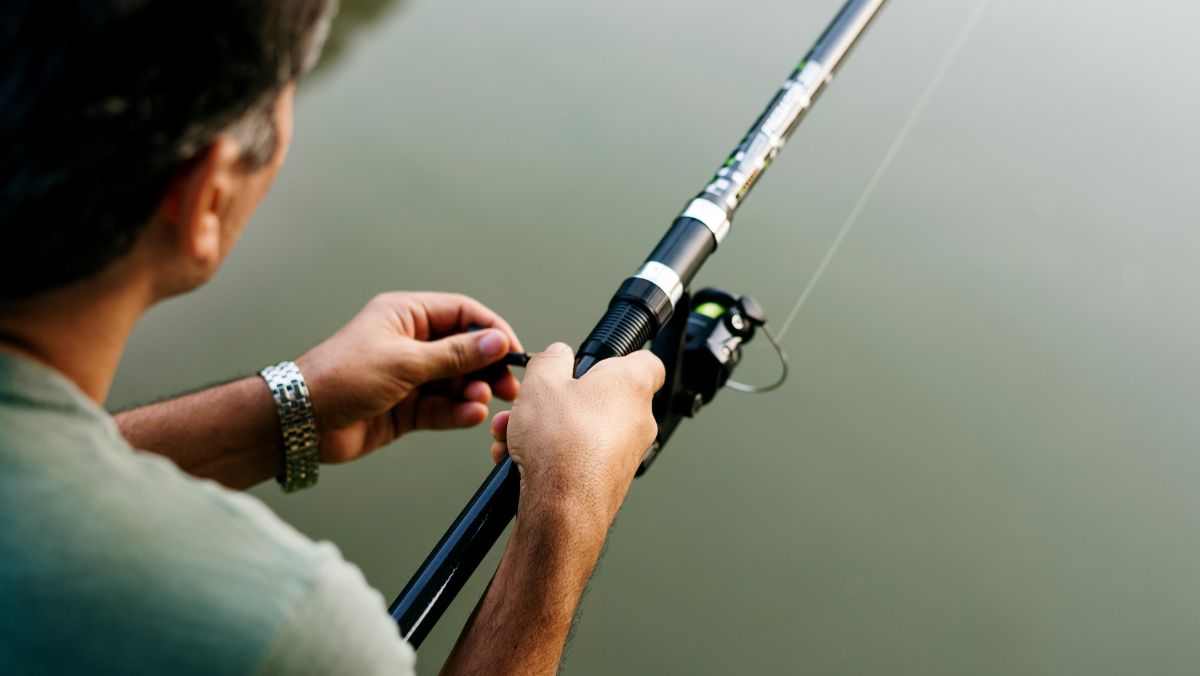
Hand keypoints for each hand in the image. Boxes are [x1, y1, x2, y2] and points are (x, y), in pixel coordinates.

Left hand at [295, 292, 522, 463]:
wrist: (302, 421)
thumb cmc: (341, 377)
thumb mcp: (404, 361)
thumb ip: (455, 354)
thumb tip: (496, 342)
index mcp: (406, 315)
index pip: (463, 314)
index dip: (491, 330)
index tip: (513, 351)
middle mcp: (411, 342)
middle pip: (464, 349)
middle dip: (487, 366)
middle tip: (507, 386)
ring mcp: (410, 376)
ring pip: (456, 381)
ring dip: (473, 391)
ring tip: (482, 401)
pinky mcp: (407, 408)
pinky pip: (443, 407)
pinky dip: (458, 411)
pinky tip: (470, 415)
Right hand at [489, 343, 663, 531]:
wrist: (562, 508)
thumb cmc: (562, 445)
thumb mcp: (542, 382)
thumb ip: (550, 360)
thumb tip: (556, 354)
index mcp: (630, 385)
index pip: (646, 361)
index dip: (621, 358)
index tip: (599, 360)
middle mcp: (637, 420)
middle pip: (599, 398)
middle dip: (559, 400)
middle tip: (533, 403)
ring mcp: (625, 454)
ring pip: (582, 431)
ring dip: (546, 429)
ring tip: (513, 435)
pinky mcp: (609, 481)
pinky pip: (577, 458)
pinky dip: (551, 456)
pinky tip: (519, 461)